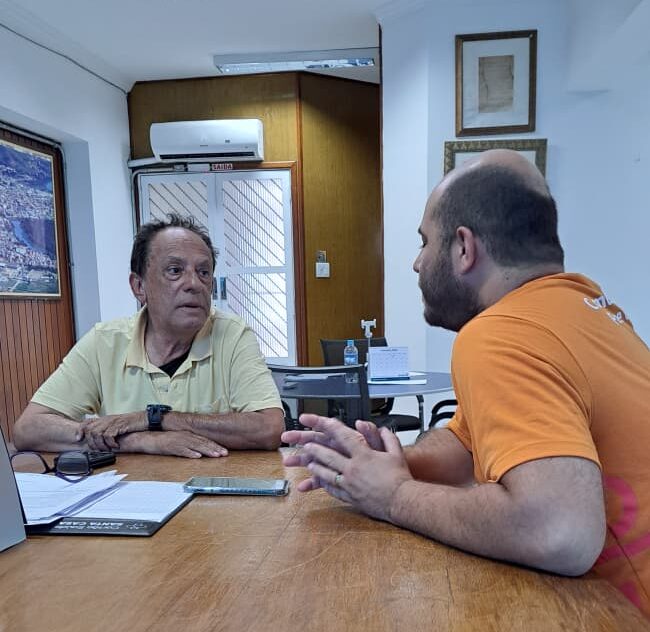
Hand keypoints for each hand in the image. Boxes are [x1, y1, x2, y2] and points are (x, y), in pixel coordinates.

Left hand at [78, 413, 146, 450]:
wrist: (142, 419)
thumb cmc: (130, 424)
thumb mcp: (115, 425)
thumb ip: (105, 430)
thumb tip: (95, 440)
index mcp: (104, 419)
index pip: (87, 422)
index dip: (80, 430)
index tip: (79, 439)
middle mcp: (106, 419)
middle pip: (90, 430)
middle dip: (91, 442)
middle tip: (97, 449)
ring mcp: (112, 422)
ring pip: (97, 433)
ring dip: (100, 444)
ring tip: (107, 449)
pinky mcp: (119, 425)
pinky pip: (108, 435)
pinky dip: (110, 443)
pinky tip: (115, 446)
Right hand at [121, 430, 227, 457]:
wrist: (147, 438)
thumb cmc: (162, 441)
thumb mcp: (178, 442)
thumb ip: (189, 445)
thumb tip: (200, 453)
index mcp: (188, 435)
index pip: (204, 441)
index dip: (215, 446)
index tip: (224, 451)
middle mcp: (185, 437)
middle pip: (203, 443)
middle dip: (215, 448)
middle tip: (225, 454)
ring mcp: (178, 441)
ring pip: (195, 446)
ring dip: (206, 451)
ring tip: (215, 455)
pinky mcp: (170, 446)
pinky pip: (182, 450)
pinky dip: (190, 453)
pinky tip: (197, 456)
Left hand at [282, 415, 412, 521]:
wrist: (402, 501)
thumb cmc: (399, 477)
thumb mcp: (396, 452)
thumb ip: (386, 437)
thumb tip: (379, 428)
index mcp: (363, 455)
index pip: (343, 437)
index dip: (331, 428)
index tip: (321, 422)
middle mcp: (353, 469)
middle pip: (329, 456)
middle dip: (316, 449)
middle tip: (306, 445)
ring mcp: (350, 484)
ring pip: (327, 474)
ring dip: (316, 467)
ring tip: (309, 463)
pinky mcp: (350, 497)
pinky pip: (334, 489)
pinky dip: (326, 484)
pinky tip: (321, 482)